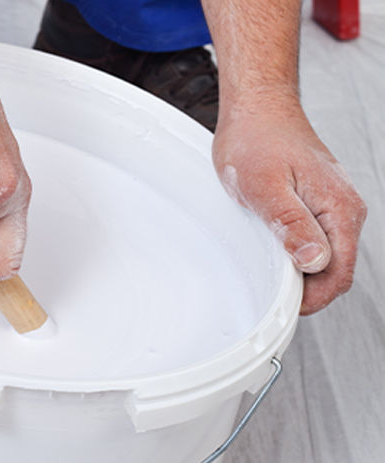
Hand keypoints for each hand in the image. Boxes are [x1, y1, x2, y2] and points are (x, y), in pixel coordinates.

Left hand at [212, 99, 366, 313]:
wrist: (257, 111)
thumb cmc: (257, 141)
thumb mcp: (265, 187)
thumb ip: (291, 225)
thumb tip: (315, 262)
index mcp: (339, 210)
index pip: (339, 274)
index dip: (312, 298)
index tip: (282, 306)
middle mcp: (344, 210)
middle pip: (335, 270)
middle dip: (305, 288)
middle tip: (268, 288)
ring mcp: (333, 206)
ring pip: (325, 257)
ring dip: (299, 270)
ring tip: (268, 265)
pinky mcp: (319, 203)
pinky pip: (315, 240)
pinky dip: (296, 252)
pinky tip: (273, 248)